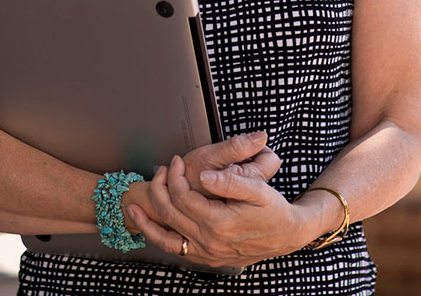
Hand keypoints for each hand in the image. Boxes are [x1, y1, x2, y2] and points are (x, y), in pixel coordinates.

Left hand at [118, 131, 276, 241]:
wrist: (287, 235)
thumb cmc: (274, 210)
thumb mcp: (259, 189)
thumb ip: (231, 180)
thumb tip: (204, 175)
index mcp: (220, 222)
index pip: (183, 197)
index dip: (175, 177)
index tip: (175, 161)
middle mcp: (210, 241)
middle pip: (171, 215)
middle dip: (160, 190)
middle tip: (160, 172)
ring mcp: (207, 253)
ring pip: (167, 240)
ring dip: (147, 223)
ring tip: (132, 209)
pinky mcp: (208, 258)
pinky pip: (177, 251)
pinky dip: (160, 239)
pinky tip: (153, 229)